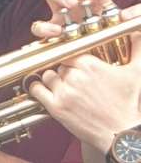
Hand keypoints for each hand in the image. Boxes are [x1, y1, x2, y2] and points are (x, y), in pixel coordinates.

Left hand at [29, 0, 140, 152]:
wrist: (121, 136)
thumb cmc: (127, 104)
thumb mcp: (134, 72)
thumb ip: (137, 48)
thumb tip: (138, 29)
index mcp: (89, 64)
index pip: (68, 50)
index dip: (70, 57)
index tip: (70, 61)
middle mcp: (74, 76)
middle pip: (58, 63)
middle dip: (64, 70)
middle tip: (72, 79)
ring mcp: (64, 91)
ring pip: (47, 74)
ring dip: (53, 80)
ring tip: (64, 88)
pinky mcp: (56, 107)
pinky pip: (37, 89)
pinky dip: (38, 89)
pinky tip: (46, 91)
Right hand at [32, 0, 138, 37]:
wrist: (98, 64)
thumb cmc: (110, 41)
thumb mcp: (123, 27)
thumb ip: (133, 18)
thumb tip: (131, 14)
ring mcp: (59, 13)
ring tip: (71, 7)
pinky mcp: (50, 32)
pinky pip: (38, 25)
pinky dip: (45, 27)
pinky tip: (57, 32)